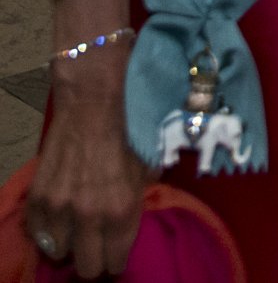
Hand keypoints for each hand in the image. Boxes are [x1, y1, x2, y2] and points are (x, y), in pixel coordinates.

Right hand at [26, 90, 151, 278]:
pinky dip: (46, 228)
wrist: (92, 103)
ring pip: (59, 253)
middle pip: (86, 268)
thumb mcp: (147, 164)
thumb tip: (140, 211)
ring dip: (68, 243)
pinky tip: (58, 216)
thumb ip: (142, 195)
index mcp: (122, 209)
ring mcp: (59, 208)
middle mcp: (89, 215)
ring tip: (75, 228)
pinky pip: (37, 233)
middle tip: (95, 246)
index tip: (115, 255)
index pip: (115, 262)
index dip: (116, 261)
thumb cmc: (127, 128)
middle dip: (93, 260)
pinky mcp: (38, 198)